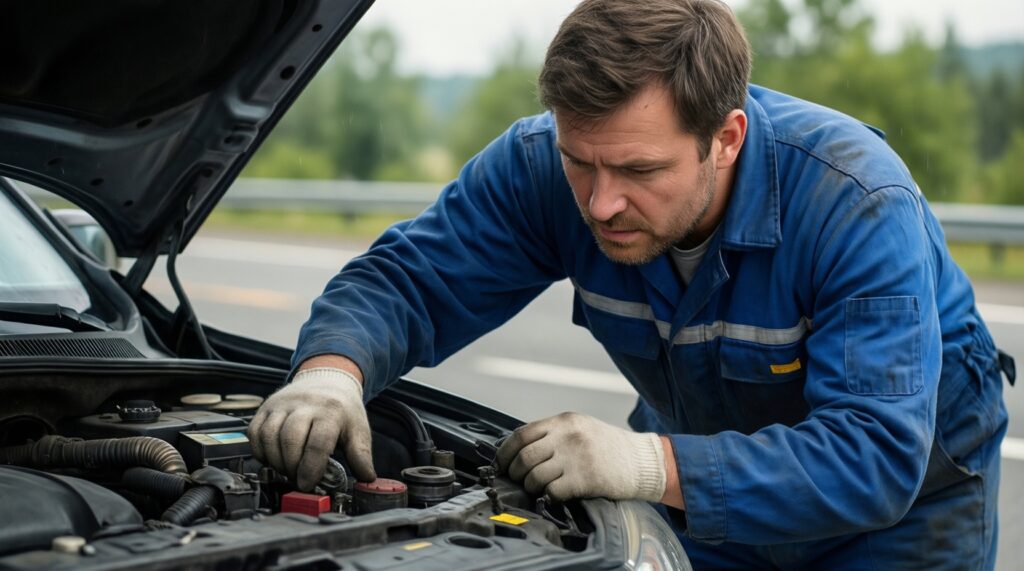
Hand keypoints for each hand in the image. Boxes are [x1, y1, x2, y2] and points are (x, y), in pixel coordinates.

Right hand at [248, 367, 375, 490]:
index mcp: (331, 411)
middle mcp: (304, 404)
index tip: (307, 485)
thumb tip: (367, 478)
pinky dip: (260, 451)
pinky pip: (255, 432)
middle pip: (290, 439)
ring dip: (275, 461)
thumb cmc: (341, 409)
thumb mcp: (358, 429)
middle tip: (297, 479)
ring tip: (287, 470)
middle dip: (292, 467)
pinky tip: (273, 459)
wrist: (326, 380)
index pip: (317, 443)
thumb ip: (361, 455)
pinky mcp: (266, 407)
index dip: (310, 468)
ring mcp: (282, 404)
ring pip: (269, 436)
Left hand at [496, 412, 665, 501]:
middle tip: (517, 480)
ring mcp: (575, 457)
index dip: (505, 452)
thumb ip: (553, 434)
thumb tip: (520, 450)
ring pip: (534, 476)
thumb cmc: (609, 447)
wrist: (642, 461)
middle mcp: (568, 436)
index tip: (501, 464)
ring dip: (530, 487)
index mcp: (564, 421)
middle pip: (525, 456)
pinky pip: (552, 491)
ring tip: (536, 489)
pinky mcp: (584, 479)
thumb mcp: (581, 428)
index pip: (522, 434)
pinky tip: (553, 496)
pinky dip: (547, 497)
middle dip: (515, 472)